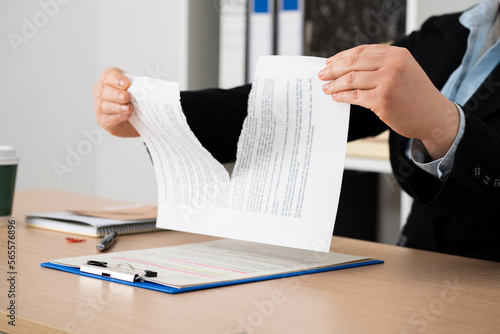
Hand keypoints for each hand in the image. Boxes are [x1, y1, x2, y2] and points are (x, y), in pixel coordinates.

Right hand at [93, 67, 139, 136]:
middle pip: (102, 90)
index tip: (126, 84)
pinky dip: (117, 117)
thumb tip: (150, 86)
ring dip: (117, 107)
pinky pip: (106, 119)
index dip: (116, 79)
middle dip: (115, 94)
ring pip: (102, 105)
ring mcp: (99, 105)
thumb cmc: (136, 100)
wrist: (138, 120)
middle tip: (126, 97)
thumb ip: (141, 86)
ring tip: (129, 108)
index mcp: (110, 79)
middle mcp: (101, 91)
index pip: (108, 75)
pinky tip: (126, 116)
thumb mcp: (139, 90)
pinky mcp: (102, 120)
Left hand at [318, 44, 458, 159]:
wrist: (434, 116)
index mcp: (397, 54)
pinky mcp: (382, 100)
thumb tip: (350, 67)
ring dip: (334, 84)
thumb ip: (382, 65)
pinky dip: (341, 96)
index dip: (342, 56)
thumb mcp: (404, 71)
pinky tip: (335, 97)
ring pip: (351, 79)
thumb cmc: (417, 96)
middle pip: (353, 63)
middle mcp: (393, 65)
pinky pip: (354, 96)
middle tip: (321, 75)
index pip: (362, 51)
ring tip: (326, 88)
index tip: (329, 62)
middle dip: (333, 69)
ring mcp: (387, 82)